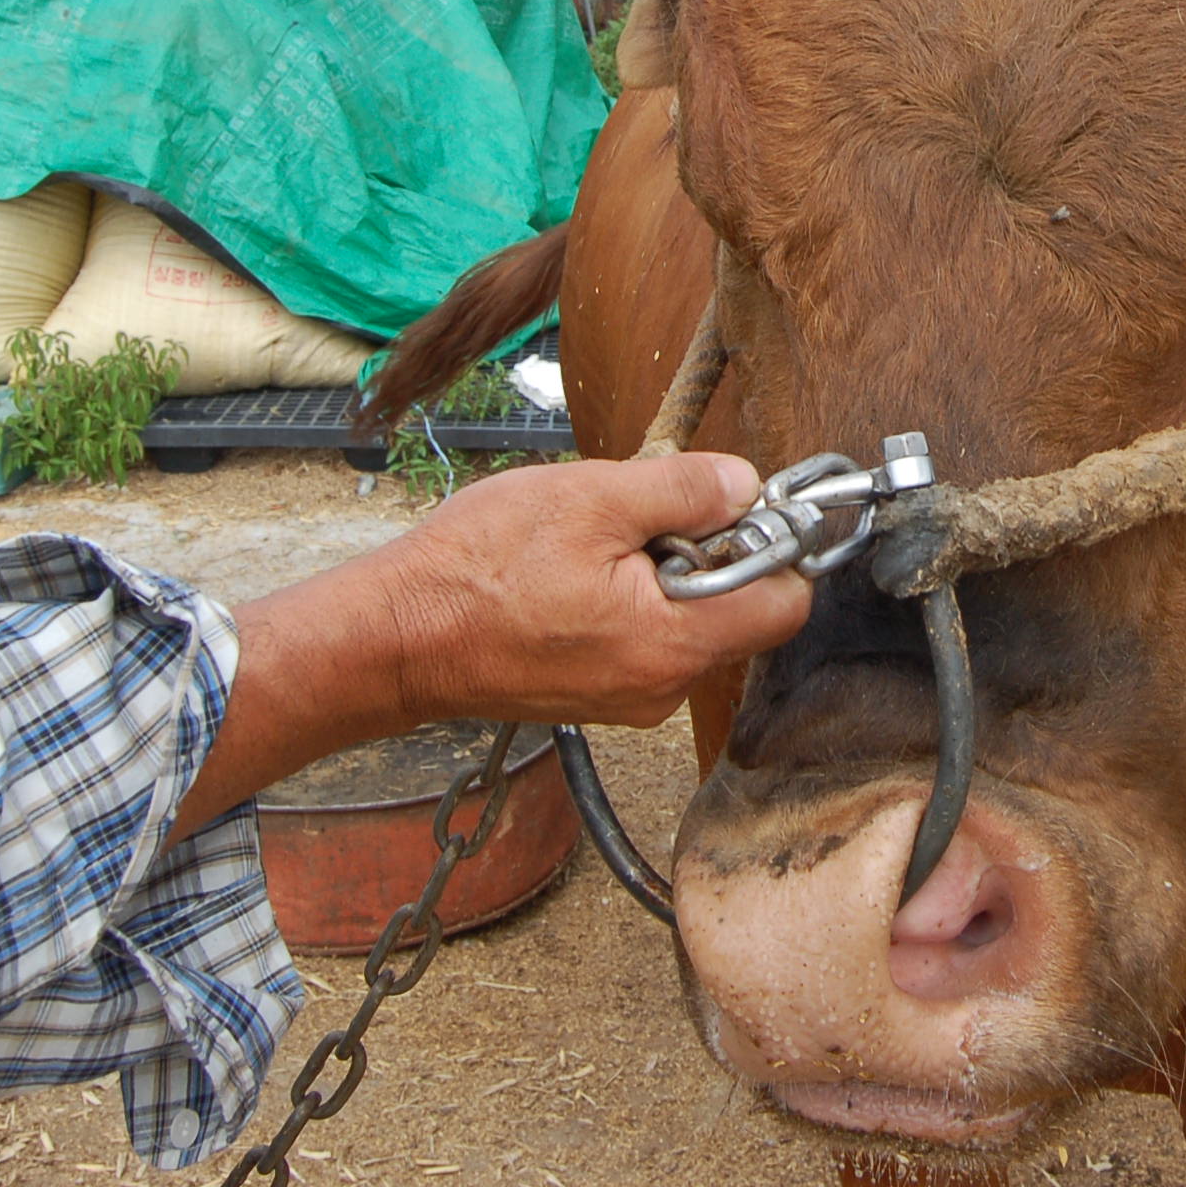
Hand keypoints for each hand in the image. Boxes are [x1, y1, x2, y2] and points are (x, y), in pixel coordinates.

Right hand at [172, 454, 805, 838]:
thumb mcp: (593, 500)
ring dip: (659, 574)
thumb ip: (684, 492)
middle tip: (637, 516)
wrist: (397, 637)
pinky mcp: (594, 695)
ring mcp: (627, 699)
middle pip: (737, 611)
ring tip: (590, 545)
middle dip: (706, 554)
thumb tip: (746, 487)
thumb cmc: (481, 569)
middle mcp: (663, 687)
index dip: (773, 543)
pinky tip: (568, 575)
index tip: (729, 505)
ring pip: (686, 622)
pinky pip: (642, 639)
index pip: (787, 604)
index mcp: (676, 643)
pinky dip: (625, 600)